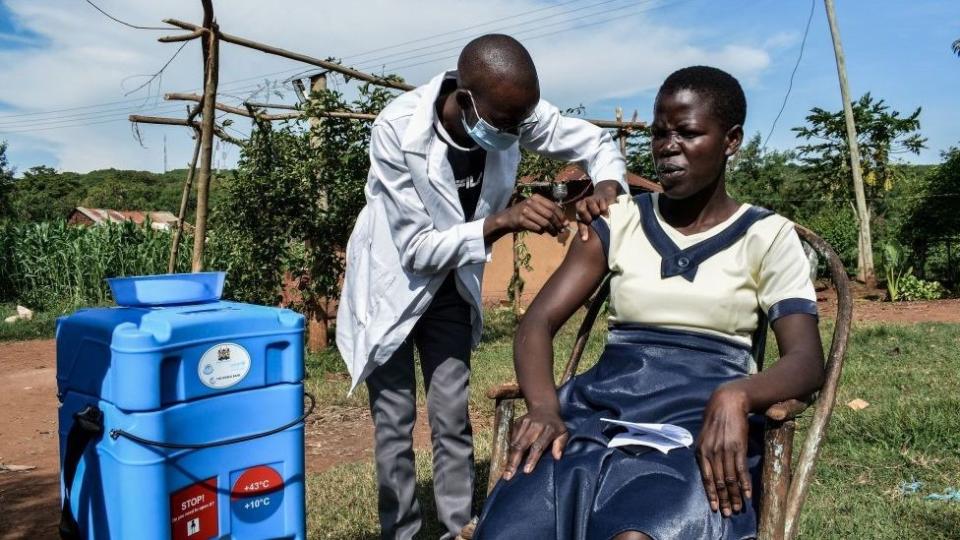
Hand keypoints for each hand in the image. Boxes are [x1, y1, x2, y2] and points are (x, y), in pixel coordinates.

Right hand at [500, 194, 566, 235]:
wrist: (507, 218)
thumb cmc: (524, 213)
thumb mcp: (535, 208)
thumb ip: (548, 212)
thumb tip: (564, 222)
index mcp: (536, 197)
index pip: (553, 206)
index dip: (561, 215)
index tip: (565, 223)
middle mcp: (531, 202)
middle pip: (550, 215)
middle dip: (557, 224)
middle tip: (561, 230)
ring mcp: (525, 211)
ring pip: (544, 222)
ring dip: (551, 230)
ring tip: (554, 233)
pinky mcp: (521, 221)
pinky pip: (537, 228)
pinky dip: (542, 231)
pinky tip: (542, 232)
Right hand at [503, 407, 568, 479]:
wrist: (544, 408)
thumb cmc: (555, 425)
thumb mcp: (564, 433)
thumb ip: (561, 444)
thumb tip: (557, 457)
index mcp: (548, 430)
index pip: (538, 446)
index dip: (532, 459)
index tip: (526, 471)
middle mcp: (535, 426)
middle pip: (522, 445)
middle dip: (514, 461)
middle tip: (509, 475)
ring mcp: (524, 424)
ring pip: (514, 443)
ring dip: (510, 458)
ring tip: (506, 472)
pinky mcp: (517, 423)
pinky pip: (512, 439)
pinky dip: (509, 450)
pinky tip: (507, 461)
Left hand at [575, 180, 619, 240]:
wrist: (604, 195)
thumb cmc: (594, 210)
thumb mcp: (588, 218)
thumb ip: (585, 226)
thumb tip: (584, 239)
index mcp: (579, 208)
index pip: (579, 220)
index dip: (582, 230)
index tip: (585, 239)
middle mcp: (583, 202)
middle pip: (581, 211)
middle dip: (588, 218)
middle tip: (593, 220)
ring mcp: (592, 199)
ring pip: (593, 210)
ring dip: (597, 214)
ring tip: (600, 215)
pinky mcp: (601, 198)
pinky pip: (603, 207)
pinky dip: (605, 211)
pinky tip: (606, 212)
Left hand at [696, 386, 751, 516]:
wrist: (727, 402)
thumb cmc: (715, 419)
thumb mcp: (704, 435)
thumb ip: (705, 451)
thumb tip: (708, 468)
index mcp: (701, 451)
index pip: (707, 479)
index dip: (712, 495)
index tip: (716, 508)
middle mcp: (712, 453)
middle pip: (719, 482)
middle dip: (724, 499)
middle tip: (729, 513)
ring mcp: (725, 451)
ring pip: (730, 479)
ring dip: (735, 496)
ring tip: (739, 508)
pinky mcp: (738, 447)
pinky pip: (741, 470)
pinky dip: (744, 484)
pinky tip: (747, 495)